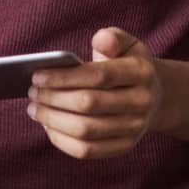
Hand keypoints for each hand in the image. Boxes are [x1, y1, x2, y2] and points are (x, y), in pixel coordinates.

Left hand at [28, 28, 165, 158]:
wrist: (157, 97)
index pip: (99, 76)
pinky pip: (89, 150)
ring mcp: (135, 128)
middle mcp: (142, 102)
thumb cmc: (129, 64)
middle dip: (53, 99)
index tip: (37, 75)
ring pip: (86, 131)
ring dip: (53, 121)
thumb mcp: (127, 43)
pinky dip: (63, 141)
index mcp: (141, 72)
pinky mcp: (125, 146)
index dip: (64, 77)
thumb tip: (100, 40)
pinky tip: (48, 126)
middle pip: (89, 104)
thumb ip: (112, 37)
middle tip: (31, 92)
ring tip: (34, 108)